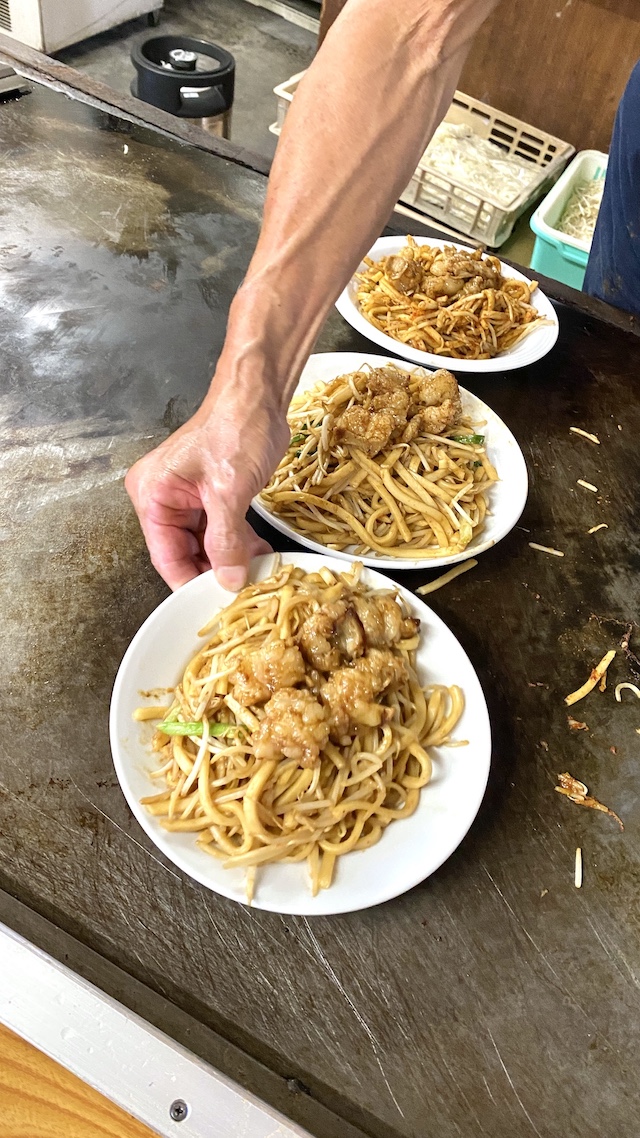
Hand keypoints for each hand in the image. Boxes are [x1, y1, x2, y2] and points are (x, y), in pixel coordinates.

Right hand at [125, 379, 289, 591]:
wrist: (259, 393)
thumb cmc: (235, 429)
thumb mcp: (228, 490)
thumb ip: (225, 539)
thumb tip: (229, 581)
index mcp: (152, 495)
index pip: (165, 555)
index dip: (188, 582)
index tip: (212, 606)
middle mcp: (164, 499)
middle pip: (185, 553)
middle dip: (213, 573)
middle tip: (240, 594)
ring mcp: (189, 498)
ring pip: (206, 544)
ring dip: (230, 560)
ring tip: (256, 577)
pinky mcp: (213, 495)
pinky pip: (222, 530)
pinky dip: (239, 544)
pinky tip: (260, 556)